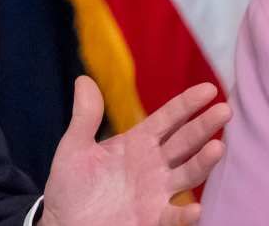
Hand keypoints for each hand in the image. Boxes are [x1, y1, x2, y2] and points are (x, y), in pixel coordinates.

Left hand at [40, 76, 229, 225]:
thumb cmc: (72, 185)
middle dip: (204, 126)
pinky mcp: (152, 218)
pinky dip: (186, 214)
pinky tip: (197, 208)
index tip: (208, 89)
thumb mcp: (75, 147)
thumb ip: (86, 117)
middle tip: (224, 110)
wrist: (64, 222)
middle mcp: (153, 165)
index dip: (186, 105)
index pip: (167, 120)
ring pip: (188, 174)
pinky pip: (173, 216)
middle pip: (184, 142)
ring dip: (203, 163)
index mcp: (136, 144)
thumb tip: (83, 79)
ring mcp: (156, 192)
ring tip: (218, 147)